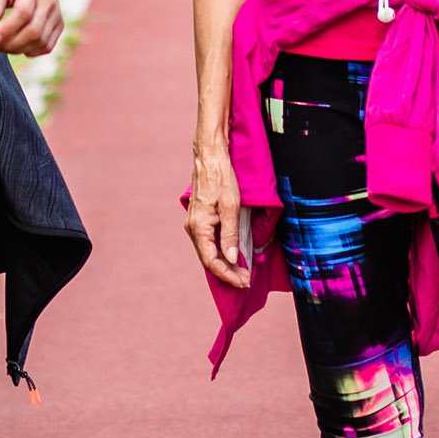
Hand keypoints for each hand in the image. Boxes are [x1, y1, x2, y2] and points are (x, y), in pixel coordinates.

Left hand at [0, 0, 62, 55]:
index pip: (23, 14)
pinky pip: (48, 45)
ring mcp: (56, 14)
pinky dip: (32, 51)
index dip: (7, 30)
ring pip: (41, 41)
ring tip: (4, 46)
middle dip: (11, 44)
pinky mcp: (59, 24)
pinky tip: (19, 46)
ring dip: (20, 49)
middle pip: (33, 31)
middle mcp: (49, 2)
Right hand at [186, 144, 251, 288]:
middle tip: (246, 280)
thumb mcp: (230, 206)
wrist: (209, 156)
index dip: (228, 274)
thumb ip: (230, 234)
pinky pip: (208, 242)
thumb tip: (231, 257)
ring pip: (208, 252)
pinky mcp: (199, 219)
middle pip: (208, 260)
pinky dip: (220, 252)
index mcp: (198, 227)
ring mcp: (194, 224)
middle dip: (227, 272)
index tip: (244, 280)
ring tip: (241, 271)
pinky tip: (232, 255)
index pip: (211, 261)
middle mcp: (192, 228)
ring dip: (224, 264)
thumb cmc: (221, 177)